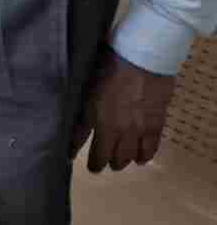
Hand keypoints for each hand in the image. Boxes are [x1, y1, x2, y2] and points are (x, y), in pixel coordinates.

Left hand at [74, 47, 177, 172]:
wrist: (142, 61)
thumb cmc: (110, 66)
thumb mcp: (88, 85)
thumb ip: (83, 105)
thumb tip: (75, 118)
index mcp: (95, 115)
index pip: (81, 139)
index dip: (74, 150)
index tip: (69, 158)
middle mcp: (115, 128)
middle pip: (107, 154)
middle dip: (102, 162)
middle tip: (100, 164)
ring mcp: (136, 129)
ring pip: (128, 156)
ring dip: (121, 161)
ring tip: (118, 163)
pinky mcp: (155, 126)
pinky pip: (149, 149)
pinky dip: (144, 156)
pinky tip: (140, 160)